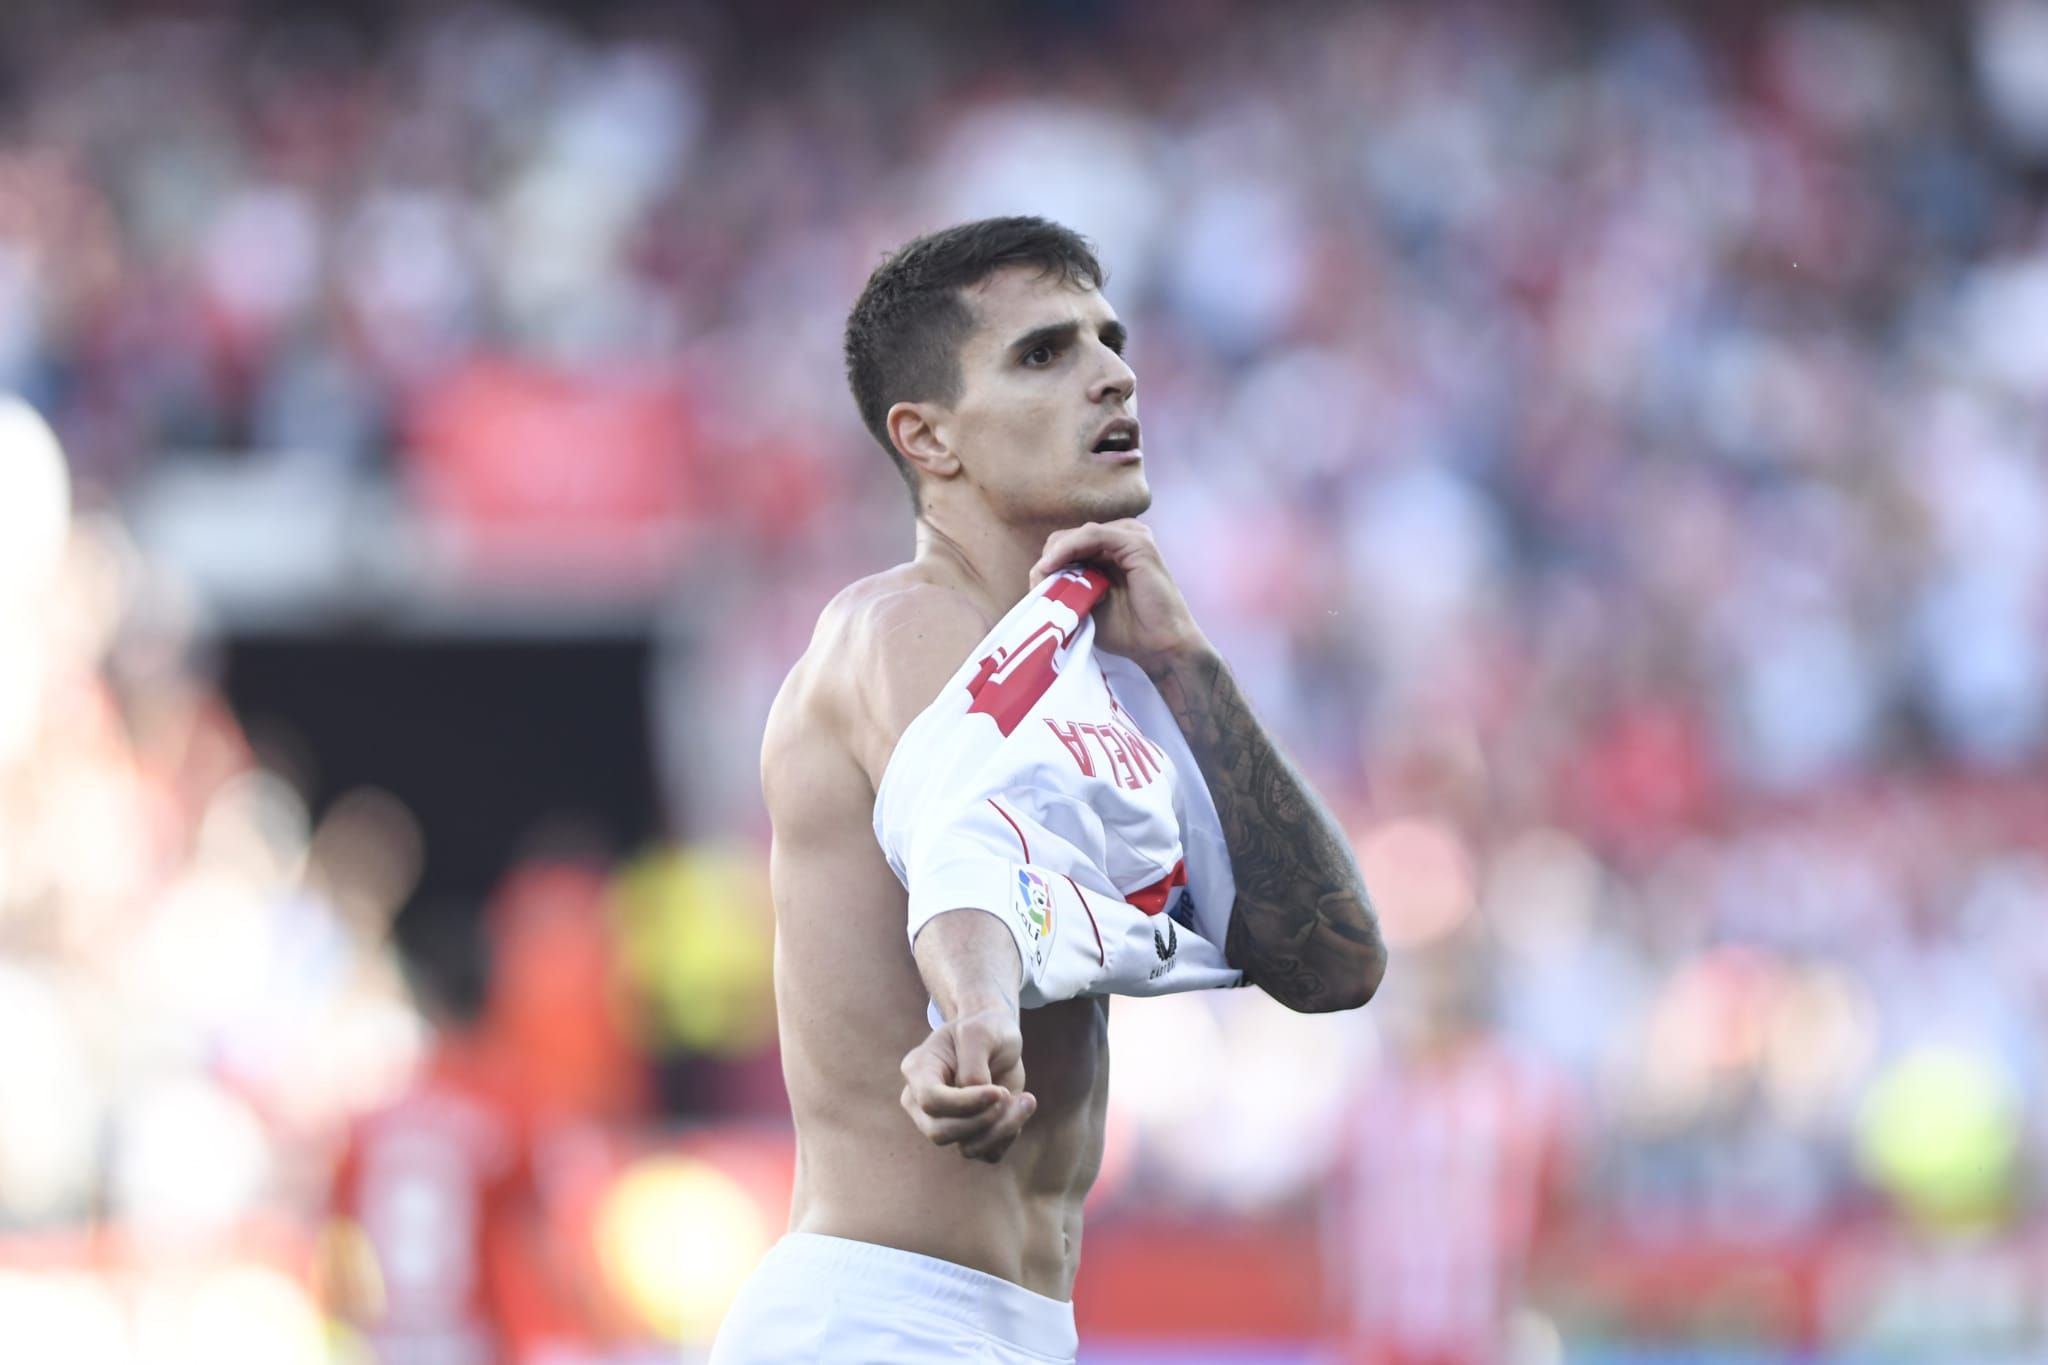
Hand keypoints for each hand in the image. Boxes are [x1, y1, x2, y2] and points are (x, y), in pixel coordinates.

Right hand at [899, 1006, 1035, 1162]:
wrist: (997, 1039)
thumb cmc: (985, 1029)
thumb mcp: (979, 1032)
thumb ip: (973, 1065)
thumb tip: (978, 1099)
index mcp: (918, 1071)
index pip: (931, 1101)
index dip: (965, 1103)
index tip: (999, 1091)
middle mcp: (922, 1103)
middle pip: (941, 1132)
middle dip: (983, 1119)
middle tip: (1008, 1093)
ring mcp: (943, 1122)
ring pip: (967, 1148)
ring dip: (1002, 1128)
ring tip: (1026, 1099)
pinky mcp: (968, 1135)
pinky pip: (986, 1153)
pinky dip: (1008, 1136)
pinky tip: (1020, 1109)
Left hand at [1029, 520, 1210, 674]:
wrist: (1161, 646)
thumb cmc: (1127, 630)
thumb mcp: (1086, 604)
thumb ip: (1066, 587)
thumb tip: (1036, 575)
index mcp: (1110, 550)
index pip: (1067, 544)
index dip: (1048, 563)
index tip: (1034, 587)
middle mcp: (1121, 537)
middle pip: (1069, 536)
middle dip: (1049, 559)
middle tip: (1038, 586)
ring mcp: (1131, 536)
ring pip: (1078, 534)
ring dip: (1055, 556)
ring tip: (1043, 579)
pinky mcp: (1137, 542)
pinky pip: (1092, 535)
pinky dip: (1068, 549)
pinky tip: (1052, 566)